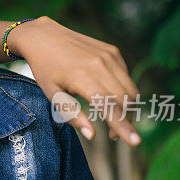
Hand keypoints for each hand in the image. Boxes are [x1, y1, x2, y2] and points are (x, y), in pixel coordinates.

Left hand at [8, 17, 140, 145]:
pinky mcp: (113, 51)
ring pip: (130, 89)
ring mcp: (110, 56)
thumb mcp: (52, 94)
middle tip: (113, 137)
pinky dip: (123, 91)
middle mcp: (100, 65)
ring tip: (113, 120)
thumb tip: (92, 135)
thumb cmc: (45, 69)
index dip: (123, 126)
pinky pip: (126, 77)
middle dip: (125, 122)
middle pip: (125, 100)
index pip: (109, 106)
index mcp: (83, 78)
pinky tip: (107, 95)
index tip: (135, 142)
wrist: (44, 37)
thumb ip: (72, 115)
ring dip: (128, 109)